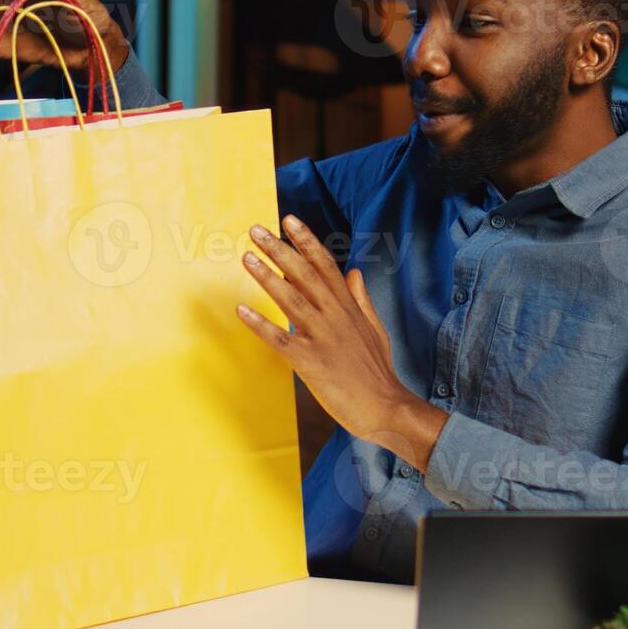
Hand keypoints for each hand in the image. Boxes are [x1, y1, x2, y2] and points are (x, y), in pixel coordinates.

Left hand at [236, 215, 448, 470]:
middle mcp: (335, 316)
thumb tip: (354, 272)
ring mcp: (322, 338)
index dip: (306, 241)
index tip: (289, 221)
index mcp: (348, 307)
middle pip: (304, 274)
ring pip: (291, 300)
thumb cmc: (378, 371)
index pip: (326, 265)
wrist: (386, 408)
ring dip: (266, 277)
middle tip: (256, 230)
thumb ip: (361, 299)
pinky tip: (241, 310)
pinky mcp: (310, 362)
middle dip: (279, 250)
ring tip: (247, 258)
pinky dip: (260, 325)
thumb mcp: (375, 328)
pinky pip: (280, 340)